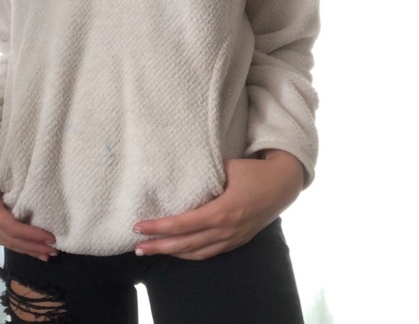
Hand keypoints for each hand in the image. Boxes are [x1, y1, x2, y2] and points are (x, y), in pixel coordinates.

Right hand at [0, 139, 57, 260]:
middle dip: (32, 247)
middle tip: (55, 250)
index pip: (10, 226)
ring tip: (46, 255)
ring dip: (26, 249)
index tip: (49, 236)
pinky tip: (29, 247)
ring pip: (5, 241)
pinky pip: (1, 236)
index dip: (30, 234)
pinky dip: (17, 244)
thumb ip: (10, 166)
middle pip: (9, 239)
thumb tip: (35, 169)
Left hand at [133, 150, 303, 260]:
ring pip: (197, 253)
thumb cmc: (253, 171)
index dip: (159, 227)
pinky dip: (190, 254)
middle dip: (159, 247)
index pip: (183, 224)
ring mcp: (233, 239)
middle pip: (186, 244)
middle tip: (137, 247)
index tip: (139, 226)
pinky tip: (176, 251)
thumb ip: (202, 173)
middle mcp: (227, 230)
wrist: (283, 185)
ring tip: (151, 250)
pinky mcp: (237, 241)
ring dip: (172, 253)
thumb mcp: (227, 166)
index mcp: (222, 211)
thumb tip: (176, 173)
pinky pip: (209, 253)